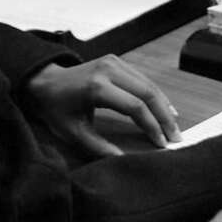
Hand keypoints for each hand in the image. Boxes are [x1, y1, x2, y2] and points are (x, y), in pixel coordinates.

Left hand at [23, 55, 180, 156]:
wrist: (45, 82)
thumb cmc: (58, 109)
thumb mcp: (73, 133)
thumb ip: (99, 147)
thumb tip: (124, 160)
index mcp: (97, 88)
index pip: (134, 107)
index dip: (152, 126)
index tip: (162, 144)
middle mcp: (108, 70)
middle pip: (147, 92)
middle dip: (164, 116)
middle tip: (176, 137)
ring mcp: (113, 62)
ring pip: (148, 83)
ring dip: (163, 104)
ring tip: (174, 126)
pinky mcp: (115, 61)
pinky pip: (141, 78)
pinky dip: (155, 94)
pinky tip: (164, 108)